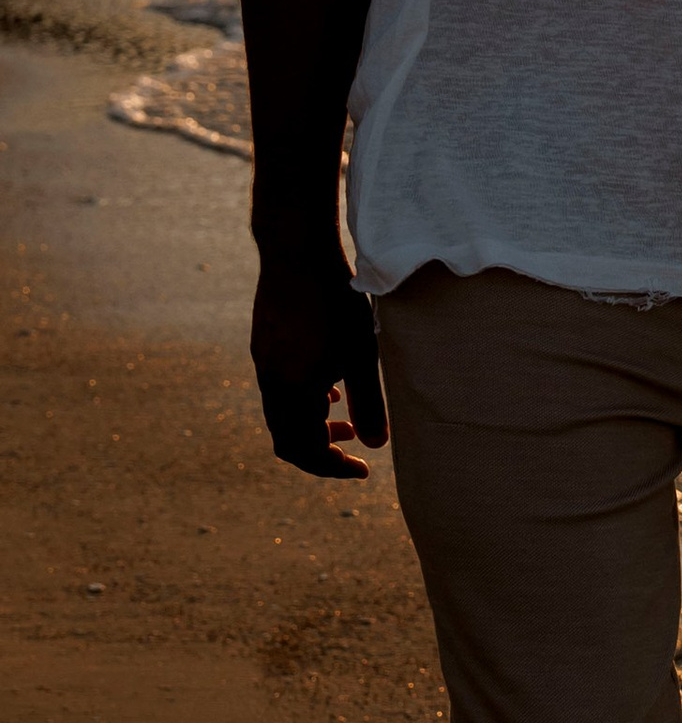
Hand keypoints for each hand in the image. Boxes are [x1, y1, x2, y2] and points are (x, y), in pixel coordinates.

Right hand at [251, 245, 386, 478]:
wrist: (296, 251)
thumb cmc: (336, 302)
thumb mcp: (362, 354)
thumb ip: (368, 403)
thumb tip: (377, 446)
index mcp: (292, 392)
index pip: (304, 452)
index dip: (332, 469)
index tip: (362, 471)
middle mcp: (270, 382)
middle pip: (288, 439)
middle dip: (321, 452)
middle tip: (353, 450)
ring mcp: (263, 362)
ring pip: (282, 413)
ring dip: (312, 424)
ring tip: (345, 419)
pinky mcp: (264, 344)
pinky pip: (279, 389)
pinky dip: (303, 400)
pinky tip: (329, 385)